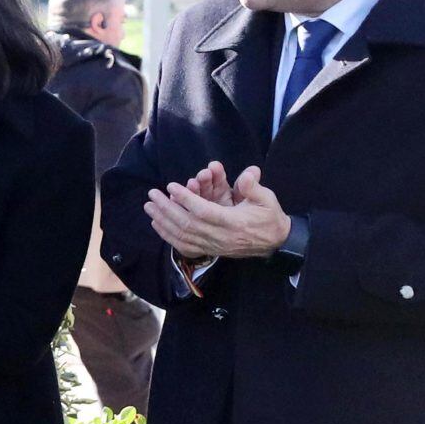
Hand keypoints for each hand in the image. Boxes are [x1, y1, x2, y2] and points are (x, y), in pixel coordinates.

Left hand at [146, 164, 288, 261]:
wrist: (275, 242)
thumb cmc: (269, 217)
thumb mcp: (267, 199)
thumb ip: (254, 186)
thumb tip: (248, 172)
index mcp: (233, 222)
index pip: (204, 211)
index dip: (186, 198)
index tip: (172, 186)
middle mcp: (220, 236)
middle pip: (186, 223)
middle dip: (167, 208)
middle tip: (152, 194)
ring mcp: (213, 246)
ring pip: (182, 235)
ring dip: (163, 220)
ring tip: (149, 207)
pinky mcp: (209, 251)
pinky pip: (183, 246)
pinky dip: (168, 235)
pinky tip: (156, 224)